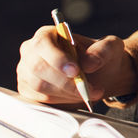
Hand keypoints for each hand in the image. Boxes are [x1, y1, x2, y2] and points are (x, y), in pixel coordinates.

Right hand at [16, 25, 135, 104]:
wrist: (99, 74)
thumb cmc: (100, 56)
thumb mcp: (110, 47)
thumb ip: (102, 51)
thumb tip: (89, 63)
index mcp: (46, 35)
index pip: (42, 44)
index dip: (57, 59)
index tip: (75, 71)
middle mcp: (31, 53)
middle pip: (38, 68)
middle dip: (65, 82)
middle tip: (89, 89)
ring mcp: (26, 73)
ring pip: (40, 87)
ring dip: (67, 94)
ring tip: (90, 93)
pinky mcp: (29, 91)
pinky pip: (41, 100)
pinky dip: (62, 102)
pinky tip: (78, 98)